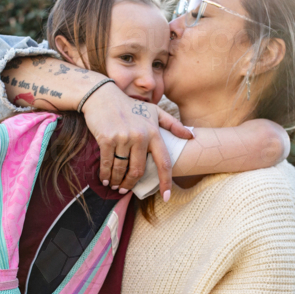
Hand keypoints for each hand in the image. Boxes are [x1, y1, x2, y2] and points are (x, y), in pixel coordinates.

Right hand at [80, 83, 192, 198]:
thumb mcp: (154, 111)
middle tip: (125, 189)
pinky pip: (107, 163)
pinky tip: (105, 179)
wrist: (102, 96)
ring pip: (121, 169)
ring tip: (114, 185)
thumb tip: (192, 136)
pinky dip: (105, 174)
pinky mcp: (106, 139)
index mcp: (154, 132)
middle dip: (131, 184)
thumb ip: (173, 125)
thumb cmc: (129, 106)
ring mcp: (123, 138)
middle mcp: (140, 136)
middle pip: (138, 170)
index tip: (167, 198)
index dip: (166, 182)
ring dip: (117, 181)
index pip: (164, 162)